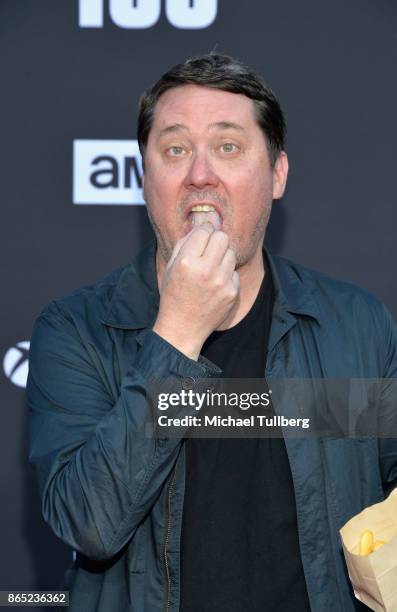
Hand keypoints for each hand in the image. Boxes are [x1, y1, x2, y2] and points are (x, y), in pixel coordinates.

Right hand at [153, 224, 239, 359]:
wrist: (183, 326)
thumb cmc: (174, 294)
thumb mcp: (171, 266)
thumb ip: (185, 242)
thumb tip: (202, 222)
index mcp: (187, 262)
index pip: (205, 231)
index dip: (203, 232)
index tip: (202, 237)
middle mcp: (205, 270)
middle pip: (222, 237)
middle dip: (216, 240)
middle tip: (209, 250)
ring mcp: (221, 282)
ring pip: (231, 253)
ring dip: (222, 257)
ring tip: (211, 269)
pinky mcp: (231, 292)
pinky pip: (234, 272)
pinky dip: (226, 275)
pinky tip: (215, 285)